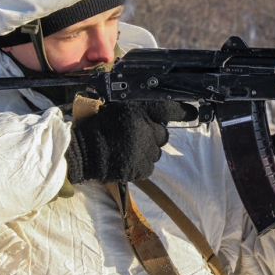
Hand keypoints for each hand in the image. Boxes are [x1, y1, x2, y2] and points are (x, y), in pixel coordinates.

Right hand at [66, 101, 198, 183]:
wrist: (81, 152)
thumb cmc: (96, 128)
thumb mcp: (116, 108)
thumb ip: (137, 109)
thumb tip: (160, 112)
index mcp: (135, 109)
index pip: (167, 107)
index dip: (182, 110)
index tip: (193, 112)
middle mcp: (141, 126)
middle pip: (163, 134)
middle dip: (153, 136)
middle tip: (134, 137)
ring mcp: (141, 147)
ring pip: (156, 152)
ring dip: (146, 152)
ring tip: (126, 149)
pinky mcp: (138, 166)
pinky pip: (148, 167)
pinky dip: (139, 165)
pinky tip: (125, 159)